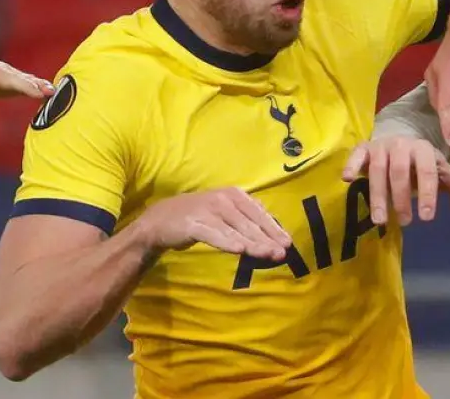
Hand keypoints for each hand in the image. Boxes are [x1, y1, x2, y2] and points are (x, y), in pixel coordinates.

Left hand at [0, 48, 53, 107]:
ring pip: (27, 79)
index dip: (29, 88)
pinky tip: (46, 92)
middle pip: (25, 80)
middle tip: (56, 93)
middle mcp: (2, 72)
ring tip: (55, 92)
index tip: (43, 94)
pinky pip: (24, 82)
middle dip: (40, 86)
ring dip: (41, 86)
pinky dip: (36, 86)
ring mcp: (5, 75)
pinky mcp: (4, 80)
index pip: (14, 82)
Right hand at [137, 187, 290, 259]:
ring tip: (267, 254)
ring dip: (253, 243)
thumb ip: (246, 220)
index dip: (274, 228)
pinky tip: (239, 250)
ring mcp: (208, 210)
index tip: (287, 243)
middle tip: (282, 253)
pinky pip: (214, 234)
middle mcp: (223, 199)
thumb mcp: (225, 213)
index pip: (258, 213)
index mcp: (234, 194)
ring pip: (235, 230)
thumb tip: (272, 233)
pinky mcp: (194, 223)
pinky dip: (227, 242)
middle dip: (267, 239)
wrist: (161, 220)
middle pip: (250, 223)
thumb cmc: (200, 217)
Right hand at [343, 136, 449, 226]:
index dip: (428, 194)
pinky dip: (351, 164)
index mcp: (423, 149)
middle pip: (400, 171)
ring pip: (378, 169)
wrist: (398, 142)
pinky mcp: (364, 148)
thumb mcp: (440, 170)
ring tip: (380, 220)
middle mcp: (402, 144)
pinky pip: (356, 154)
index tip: (426, 217)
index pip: (427, 171)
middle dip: (402, 198)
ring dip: (378, 195)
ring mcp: (381, 146)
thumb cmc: (420, 163)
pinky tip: (347, 179)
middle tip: (405, 222)